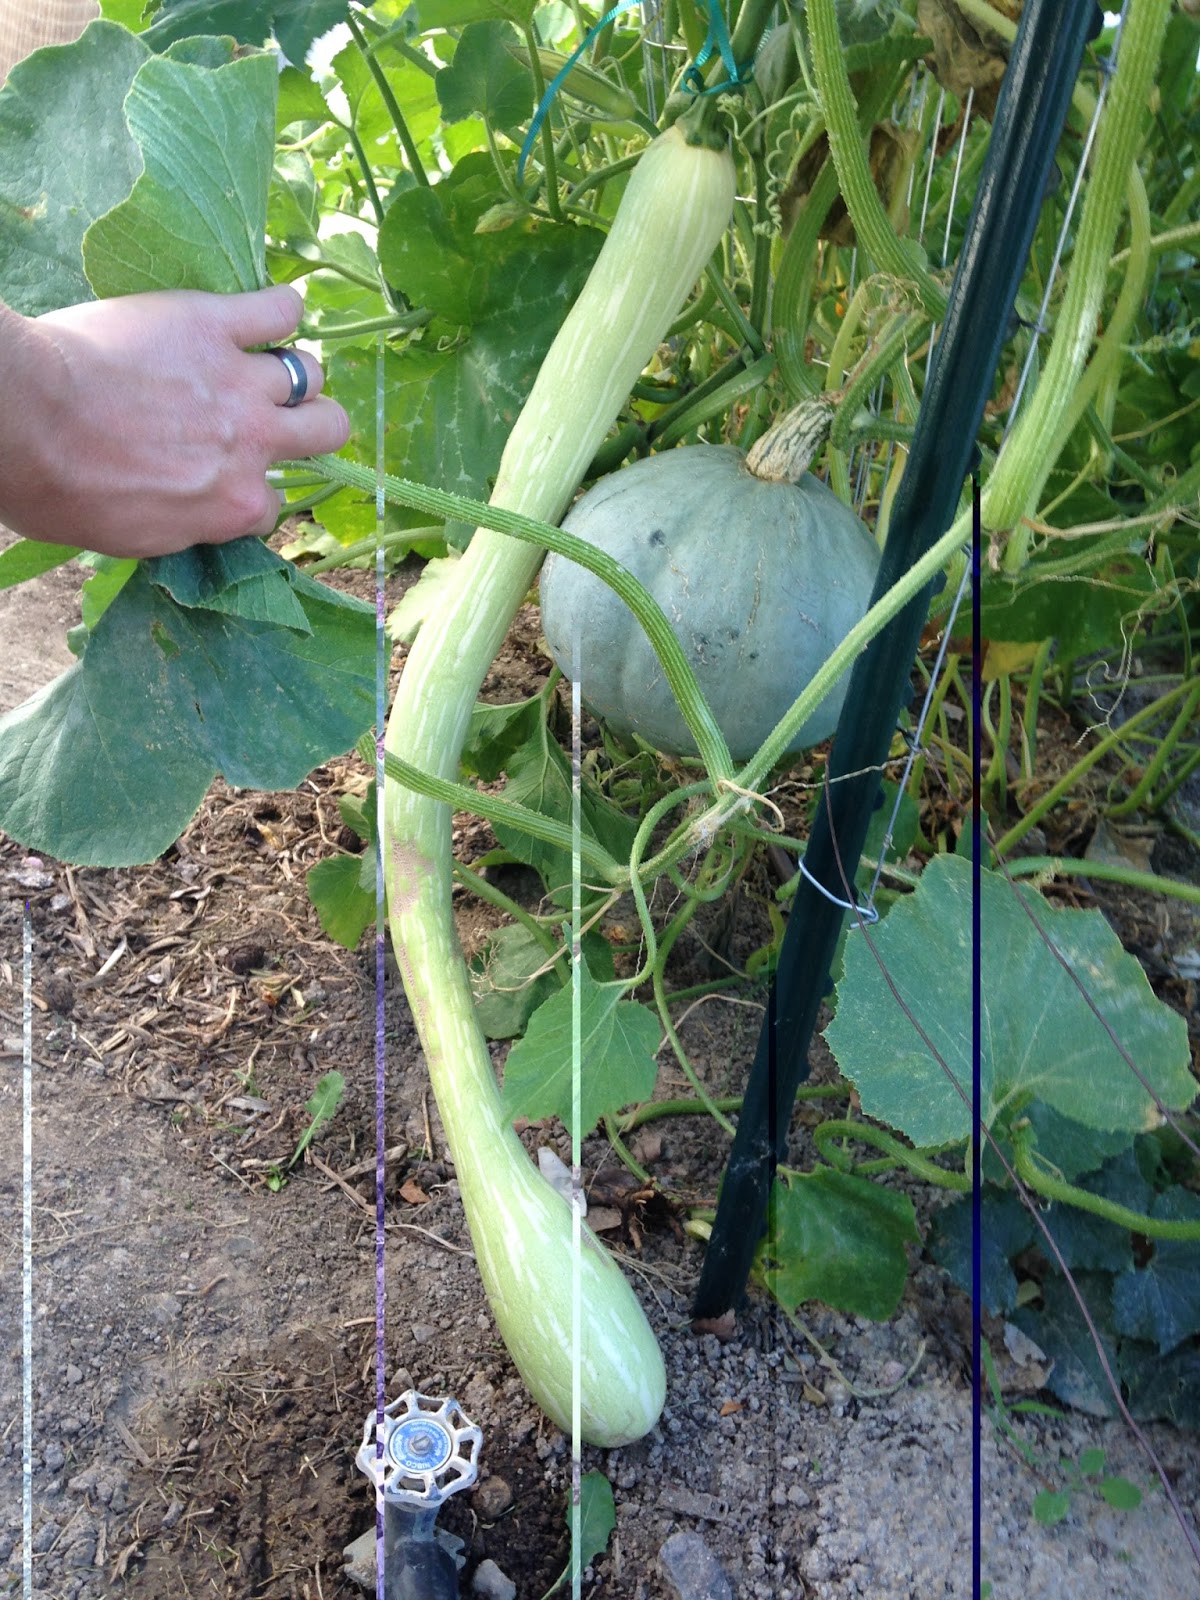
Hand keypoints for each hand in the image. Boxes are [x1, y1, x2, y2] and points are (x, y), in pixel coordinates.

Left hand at [0, 284, 349, 557]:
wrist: (28, 420)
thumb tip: (195, 514)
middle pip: (326, 428)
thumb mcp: (134, 538)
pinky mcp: (214, 323)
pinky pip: (278, 308)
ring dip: (292, 370)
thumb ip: (186, 524)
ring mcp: (240, 381)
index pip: (271, 503)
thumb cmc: (64, 488)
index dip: (248, 488)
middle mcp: (255, 443)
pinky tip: (270, 311)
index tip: (223, 476)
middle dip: (310, 425)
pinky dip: (281, 308)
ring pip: (308, 372)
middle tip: (279, 418)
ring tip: (265, 362)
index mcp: (236, 504)